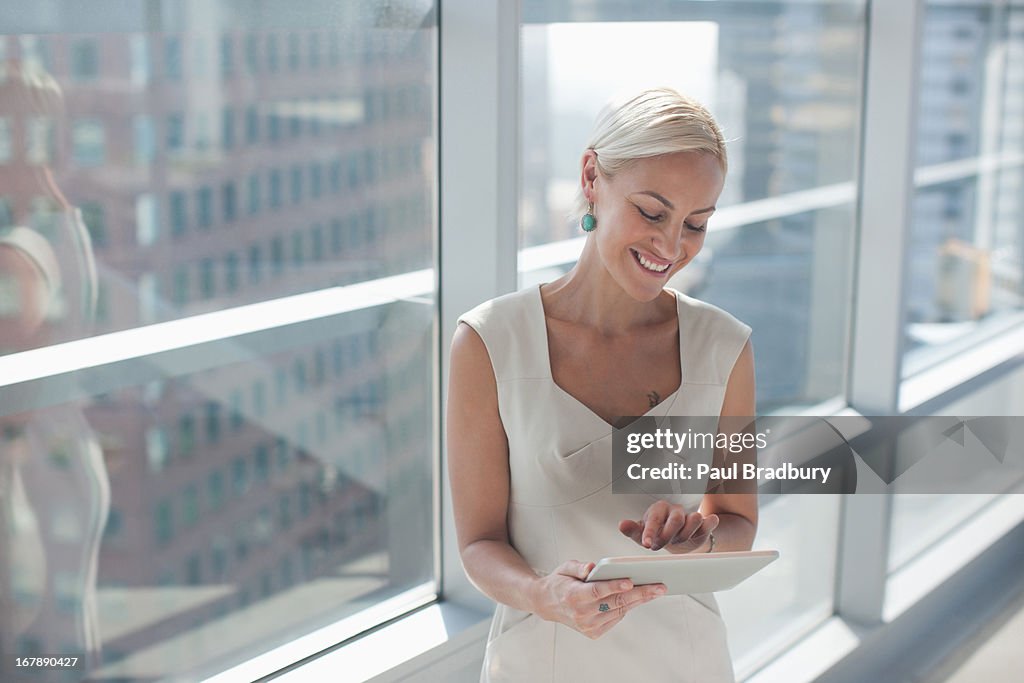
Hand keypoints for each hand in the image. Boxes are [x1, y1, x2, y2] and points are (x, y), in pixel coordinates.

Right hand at [530, 559, 665, 638]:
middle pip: (615, 602)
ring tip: (656, 590)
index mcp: (572, 596)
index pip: (597, 591)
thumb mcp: (565, 568)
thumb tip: (593, 567)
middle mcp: (581, 614)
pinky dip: (627, 607)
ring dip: (639, 600)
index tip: (631, 580)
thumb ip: (579, 567)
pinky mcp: (593, 632)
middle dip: (640, 593)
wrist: (546, 604)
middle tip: (659, 586)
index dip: (614, 586)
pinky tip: (639, 597)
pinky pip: (616, 617)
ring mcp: (588, 626)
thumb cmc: (560, 582)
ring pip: (619, 611)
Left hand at [619, 500, 719, 553]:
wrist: (675, 537)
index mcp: (658, 510)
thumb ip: (633, 530)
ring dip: (686, 534)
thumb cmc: (657, 532)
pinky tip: (707, 524)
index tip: (647, 544)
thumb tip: (622, 525)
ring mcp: (690, 516)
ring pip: (694, 519)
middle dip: (668, 536)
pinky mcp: (703, 524)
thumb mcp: (643, 533)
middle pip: (676, 519)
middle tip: (660, 546)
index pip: (654, 518)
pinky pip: (709, 521)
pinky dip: (709, 524)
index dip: (650, 531)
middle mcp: (675, 511)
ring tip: (678, 541)